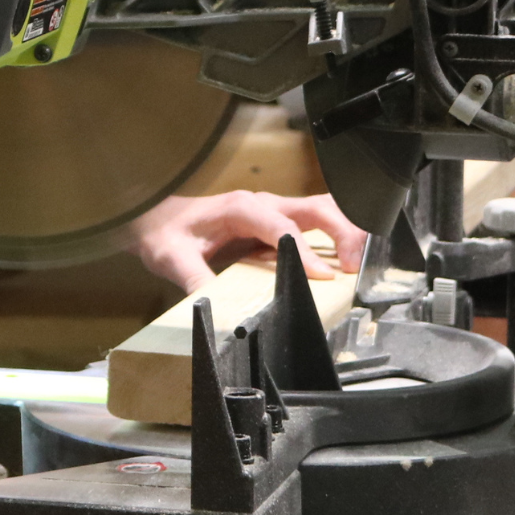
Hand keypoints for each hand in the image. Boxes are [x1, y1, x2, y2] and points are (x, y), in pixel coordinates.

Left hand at [129, 191, 367, 294]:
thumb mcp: (171, 257)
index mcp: (239, 208)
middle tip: (353, 268)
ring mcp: (272, 212)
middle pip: (315, 207)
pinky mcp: (278, 224)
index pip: (282, 226)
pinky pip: (315, 224)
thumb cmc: (164, 231)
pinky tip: (346, 261)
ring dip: (346, 231)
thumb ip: (193, 279)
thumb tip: (212, 309)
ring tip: (358, 265)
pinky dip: (337, 237)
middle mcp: (261, 205)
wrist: (156, 218)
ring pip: (323, 210)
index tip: (323, 277)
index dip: (305, 251)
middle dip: (342, 232)